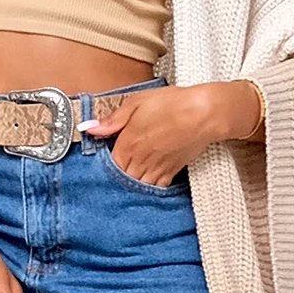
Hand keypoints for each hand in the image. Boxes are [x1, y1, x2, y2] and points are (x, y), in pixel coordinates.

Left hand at [78, 81, 263, 185]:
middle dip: (115, 179)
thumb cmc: (172, 104)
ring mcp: (157, 168)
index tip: (100, 164)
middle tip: (110, 178)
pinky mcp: (172, 171)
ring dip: (130, 186)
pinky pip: (156, 188)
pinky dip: (148, 189)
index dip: (103, 167)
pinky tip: (144, 186)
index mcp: (128, 144)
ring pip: (137, 186)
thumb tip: (89, 128)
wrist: (204, 113)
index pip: (108, 165)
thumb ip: (112, 120)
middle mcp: (141, 160)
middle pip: (121, 179)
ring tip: (125, 184)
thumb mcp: (137, 102)